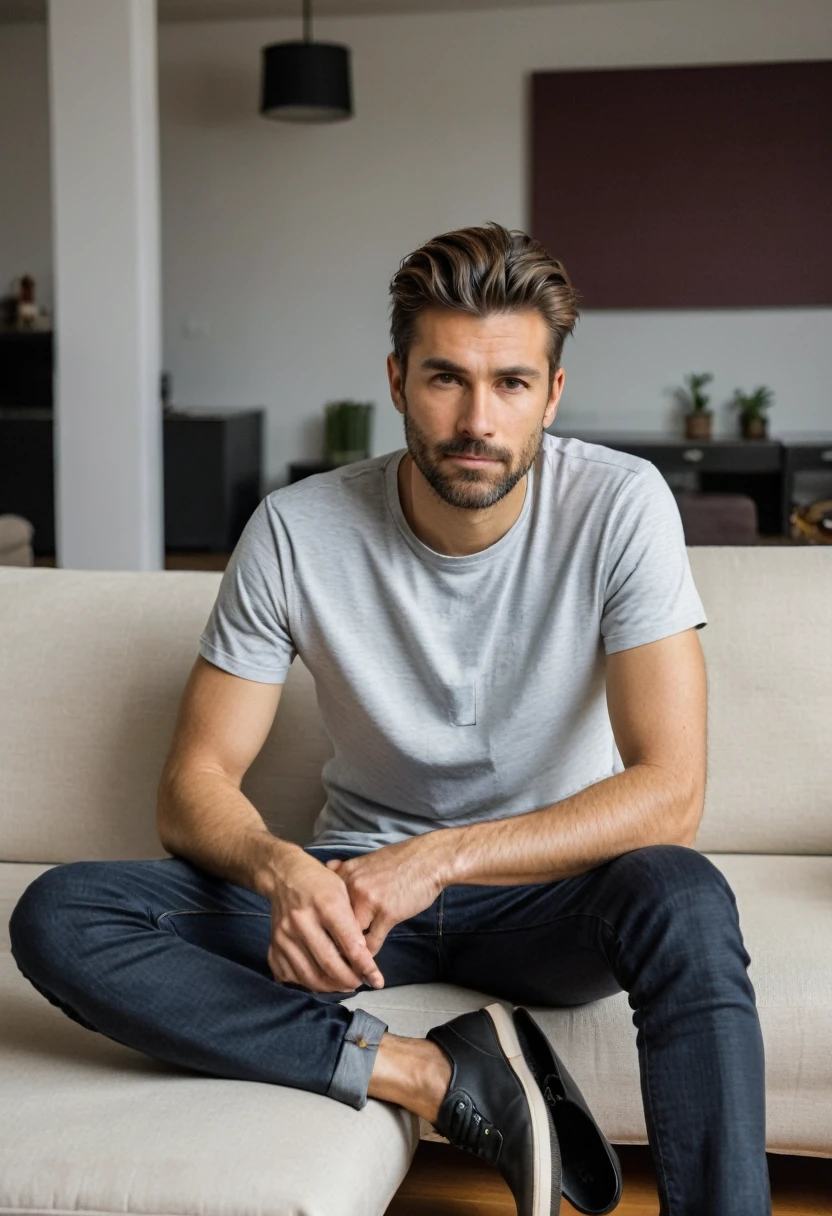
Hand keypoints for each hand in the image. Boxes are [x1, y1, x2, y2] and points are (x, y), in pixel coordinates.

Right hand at [267, 849, 384, 993]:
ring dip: (331, 986)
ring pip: (310, 976)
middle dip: (349, 980)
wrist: (285, 875)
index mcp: (325, 904)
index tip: (376, 979)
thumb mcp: (344, 893)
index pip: (349, 944)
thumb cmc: (321, 884)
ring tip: (344, 984)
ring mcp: (284, 935)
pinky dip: (308, 984)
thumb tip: (364, 960)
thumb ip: (353, 925)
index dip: (365, 966)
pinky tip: (320, 980)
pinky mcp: (274, 945)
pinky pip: (291, 976)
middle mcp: (302, 920)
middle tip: (359, 982)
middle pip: (329, 964)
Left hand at [325, 835, 445, 955]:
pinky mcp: (387, 913)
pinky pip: (371, 942)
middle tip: (333, 958)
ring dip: (351, 952)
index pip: (324, 906)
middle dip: (334, 942)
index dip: (324, 925)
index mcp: (346, 873)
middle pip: (333, 923)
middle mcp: (352, 886)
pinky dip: (369, 954)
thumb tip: (328, 866)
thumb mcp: (367, 859)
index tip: (323, 939)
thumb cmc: (400, 861)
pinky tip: (369, 960)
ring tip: (349, 964)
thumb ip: (346, 869)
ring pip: (351, 936)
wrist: (429, 859)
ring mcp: (369, 900)